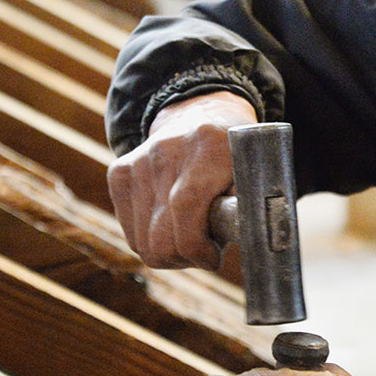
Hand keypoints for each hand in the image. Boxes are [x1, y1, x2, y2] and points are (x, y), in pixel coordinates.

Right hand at [107, 91, 258, 268]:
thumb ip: (252, 207)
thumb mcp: (255, 173)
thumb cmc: (234, 157)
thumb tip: (256, 245)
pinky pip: (130, 234)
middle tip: (204, 254)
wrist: (198, 117)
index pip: (185, 207)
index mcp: (208, 148)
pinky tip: (172, 228)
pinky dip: (150, 242)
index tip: (214, 258)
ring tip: (191, 239)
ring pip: (142, 242)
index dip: (196, 246)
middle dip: (184, 258)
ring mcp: (138, 162)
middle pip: (159, 235)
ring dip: (168, 253)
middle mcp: (166, 151)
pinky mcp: (119, 173)